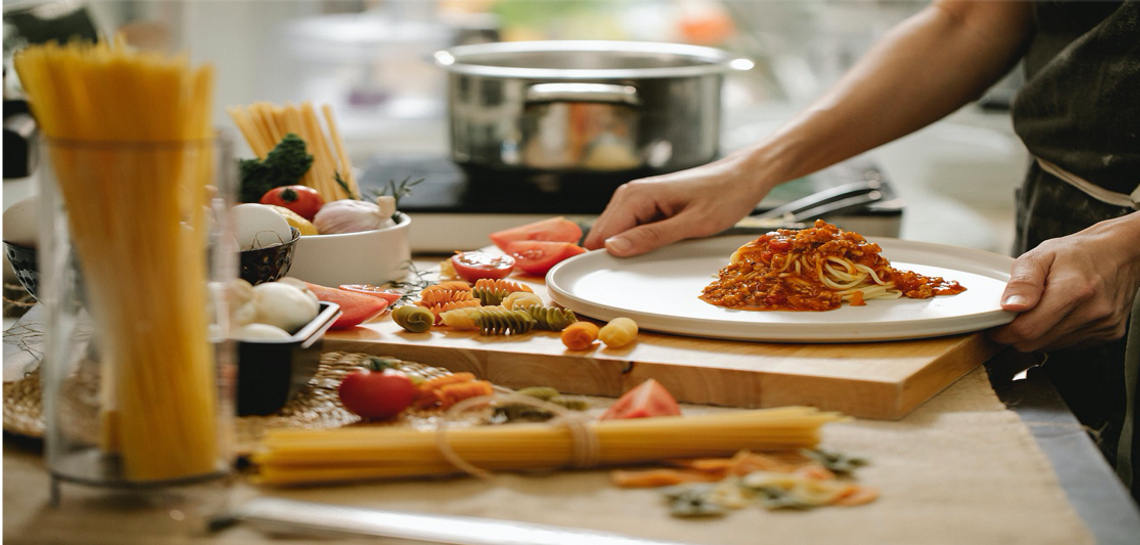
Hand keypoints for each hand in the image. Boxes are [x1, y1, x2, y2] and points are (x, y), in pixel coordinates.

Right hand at [583, 151, 770, 255]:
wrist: (744, 175)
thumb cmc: (725, 195)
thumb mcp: (692, 223)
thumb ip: (651, 237)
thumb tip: (612, 249)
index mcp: (635, 195)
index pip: (601, 235)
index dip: (607, 260)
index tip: (621, 279)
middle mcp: (630, 194)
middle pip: (604, 236)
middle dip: (617, 255)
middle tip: (648, 266)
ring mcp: (637, 199)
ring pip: (616, 234)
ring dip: (630, 250)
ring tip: (660, 253)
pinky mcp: (647, 205)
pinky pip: (631, 230)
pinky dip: (641, 242)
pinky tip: (662, 246)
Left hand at [990, 212, 1139, 351]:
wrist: (1119, 253)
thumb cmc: (1078, 253)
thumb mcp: (1041, 255)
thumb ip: (1022, 281)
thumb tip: (1009, 306)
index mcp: (1073, 290)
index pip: (1027, 329)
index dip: (1004, 332)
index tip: (996, 326)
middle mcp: (1092, 311)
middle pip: (1036, 343)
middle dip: (1018, 335)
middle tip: (1015, 317)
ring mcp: (1103, 325)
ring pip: (1051, 347)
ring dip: (1039, 334)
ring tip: (1043, 309)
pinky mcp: (1109, 334)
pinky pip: (1069, 345)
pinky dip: (1058, 335)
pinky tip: (1062, 315)